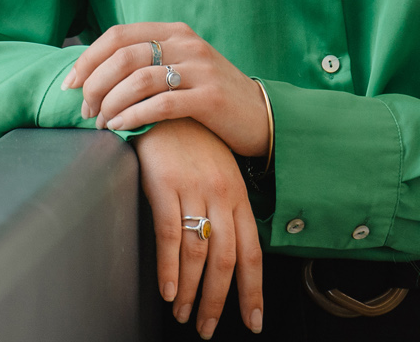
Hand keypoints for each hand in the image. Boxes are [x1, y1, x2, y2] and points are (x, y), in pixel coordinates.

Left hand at [62, 22, 269, 157]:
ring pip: (139, 80)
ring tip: (101, 123)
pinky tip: (120, 128)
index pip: (118, 35)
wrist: (260, 115)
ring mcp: (201, 69)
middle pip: (123, 56)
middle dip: (95, 85)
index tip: (69, 84)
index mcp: (175, 32)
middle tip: (86, 110)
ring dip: (111, 104)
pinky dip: (134, 116)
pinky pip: (162, 104)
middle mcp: (187, 44)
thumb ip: (147, 61)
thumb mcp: (181, 66)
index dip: (87, 59)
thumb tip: (93, 71)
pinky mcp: (210, 98)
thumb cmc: (209, 95)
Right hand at [135, 118, 264, 336]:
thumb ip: (225, 209)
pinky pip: (169, 236)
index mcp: (239, 196)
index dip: (253, 290)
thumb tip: (226, 253)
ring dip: (192, 292)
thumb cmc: (192, 141)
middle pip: (227, 261)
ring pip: (199, 255)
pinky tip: (168, 291)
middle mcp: (222, 196)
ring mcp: (194, 190)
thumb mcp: (219, 172)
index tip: (254, 320)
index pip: (252, 253)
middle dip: (220, 301)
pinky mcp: (165, 186)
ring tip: (184, 315)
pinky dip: (169, 269)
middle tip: (209, 328)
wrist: (166, 100)